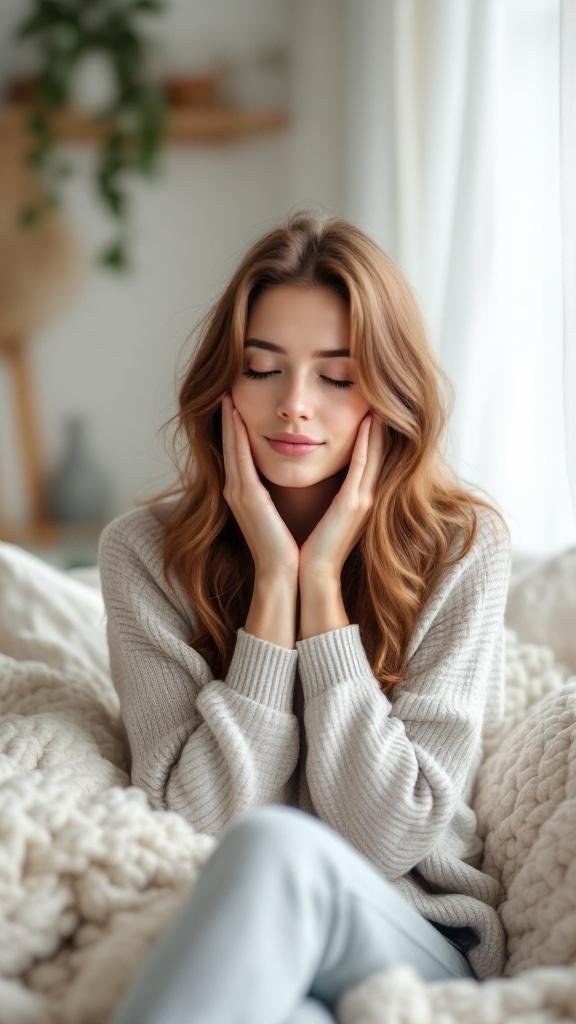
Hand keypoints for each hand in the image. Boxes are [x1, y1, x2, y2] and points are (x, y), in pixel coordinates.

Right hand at [221, 394, 299, 578]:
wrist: (283, 573)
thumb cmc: (288, 547)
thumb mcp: (280, 514)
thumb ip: (276, 496)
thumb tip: (286, 480)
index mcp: (245, 494)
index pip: (238, 453)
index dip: (234, 429)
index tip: (235, 405)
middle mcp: (236, 491)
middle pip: (229, 446)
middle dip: (227, 419)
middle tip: (225, 391)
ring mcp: (237, 493)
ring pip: (231, 447)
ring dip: (229, 420)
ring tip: (227, 394)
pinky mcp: (246, 497)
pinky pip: (239, 458)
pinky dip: (236, 435)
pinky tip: (236, 415)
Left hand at [298, 411, 384, 581]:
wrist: (308, 574)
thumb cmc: (308, 545)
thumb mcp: (322, 514)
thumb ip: (326, 494)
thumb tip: (316, 473)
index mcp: (356, 498)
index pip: (368, 455)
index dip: (373, 431)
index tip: (372, 405)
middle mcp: (364, 495)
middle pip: (377, 450)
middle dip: (381, 423)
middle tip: (383, 393)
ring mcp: (361, 500)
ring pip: (373, 453)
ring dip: (377, 426)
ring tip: (379, 399)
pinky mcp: (352, 505)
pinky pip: (361, 467)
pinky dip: (367, 444)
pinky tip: (368, 423)